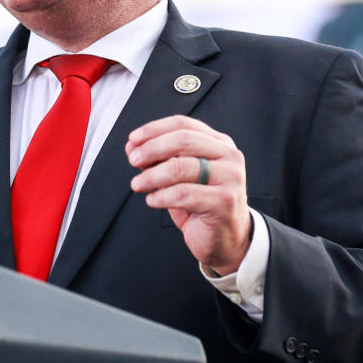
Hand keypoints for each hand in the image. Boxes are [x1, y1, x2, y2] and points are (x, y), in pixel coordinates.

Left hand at [126, 115, 251, 274]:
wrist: (227, 238)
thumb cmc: (202, 205)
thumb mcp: (179, 178)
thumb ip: (159, 159)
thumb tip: (132, 146)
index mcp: (219, 143)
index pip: (183, 124)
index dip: (154, 129)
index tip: (133, 140)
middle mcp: (228, 156)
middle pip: (183, 140)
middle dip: (151, 149)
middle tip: (134, 160)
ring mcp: (230, 177)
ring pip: (181, 167)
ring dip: (152, 176)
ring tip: (138, 184)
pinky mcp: (224, 201)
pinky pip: (183, 194)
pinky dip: (161, 196)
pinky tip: (153, 200)